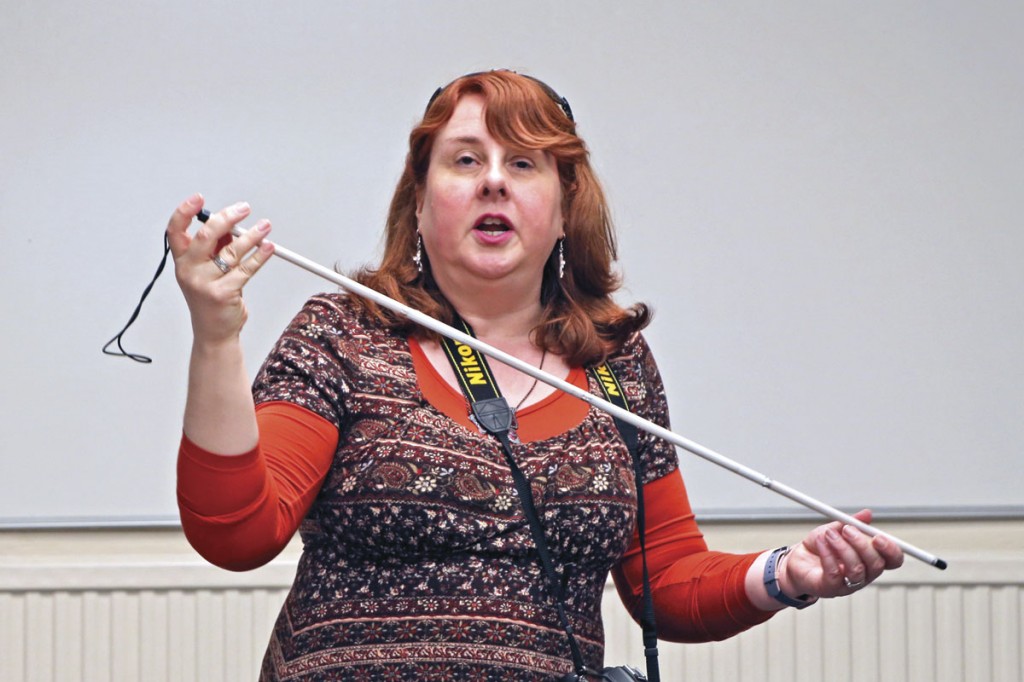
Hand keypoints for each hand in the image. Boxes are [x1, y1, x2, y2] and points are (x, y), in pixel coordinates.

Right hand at [166, 194, 273, 344]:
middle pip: (206, 235)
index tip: (199, 199)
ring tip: (264, 227)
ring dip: (252, 236)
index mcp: (182, 261)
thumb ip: (216, 248)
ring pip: (231, 251)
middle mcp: (189, 271)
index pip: (176, 231)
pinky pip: (246, 269)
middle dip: (227, 217)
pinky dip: (259, 256)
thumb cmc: (211, 299)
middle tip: (244, 209)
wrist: (214, 333)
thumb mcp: (207, 271)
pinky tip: (268, 247)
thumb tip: (231, 225)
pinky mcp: (223, 293)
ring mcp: (204, 283)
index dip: (185, 212)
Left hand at [781, 509, 904, 599]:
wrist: (796, 561)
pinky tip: (821, 542)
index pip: (893, 560)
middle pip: (876, 565)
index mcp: (869, 560)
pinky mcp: (829, 588)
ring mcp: (847, 584)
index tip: (878, 536)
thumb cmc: (819, 547)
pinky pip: (834, 572)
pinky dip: (827, 554)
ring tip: (829, 534)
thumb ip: (851, 522)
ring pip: (856, 569)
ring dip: (843, 547)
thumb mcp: (834, 529)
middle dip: (862, 544)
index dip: (891, 550)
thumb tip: (867, 514)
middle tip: (847, 530)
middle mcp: (863, 575)